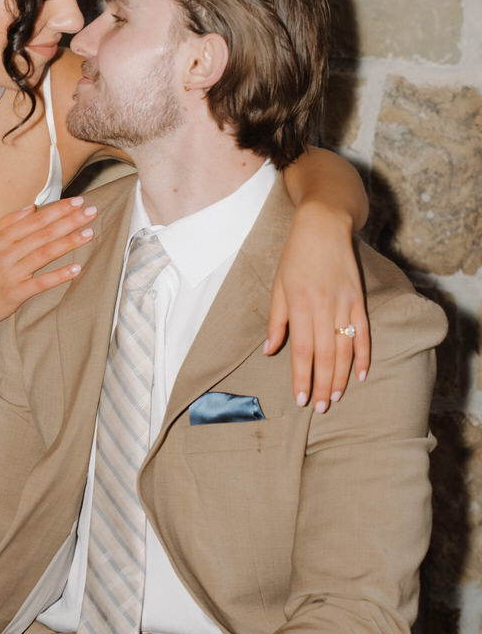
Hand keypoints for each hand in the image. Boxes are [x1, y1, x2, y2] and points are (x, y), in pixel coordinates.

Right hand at [0, 197, 96, 335]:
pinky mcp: (14, 294)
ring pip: (44, 254)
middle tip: (91, 212)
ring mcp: (10, 274)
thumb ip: (6, 223)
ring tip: (89, 233)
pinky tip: (76, 269)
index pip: (34, 220)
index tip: (77, 202)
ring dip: (68, 242)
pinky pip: (40, 283)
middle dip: (69, 221)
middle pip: (42, 233)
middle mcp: (5, 253)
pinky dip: (58, 276)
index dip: (57, 210)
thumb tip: (31, 208)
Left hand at [265, 202, 369, 410]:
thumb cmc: (295, 256)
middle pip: (325, 355)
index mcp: (300, 306)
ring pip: (344, 348)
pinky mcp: (359, 299)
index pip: (301, 350)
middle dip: (322, 384)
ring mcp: (344, 304)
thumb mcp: (278, 286)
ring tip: (336, 398)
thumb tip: (270, 350)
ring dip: (341, 376)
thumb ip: (277, 320)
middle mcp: (323, 308)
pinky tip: (362, 374)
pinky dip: (364, 354)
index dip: (302, 376)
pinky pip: (363, 332)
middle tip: (320, 408)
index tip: (301, 398)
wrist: (324, 226)